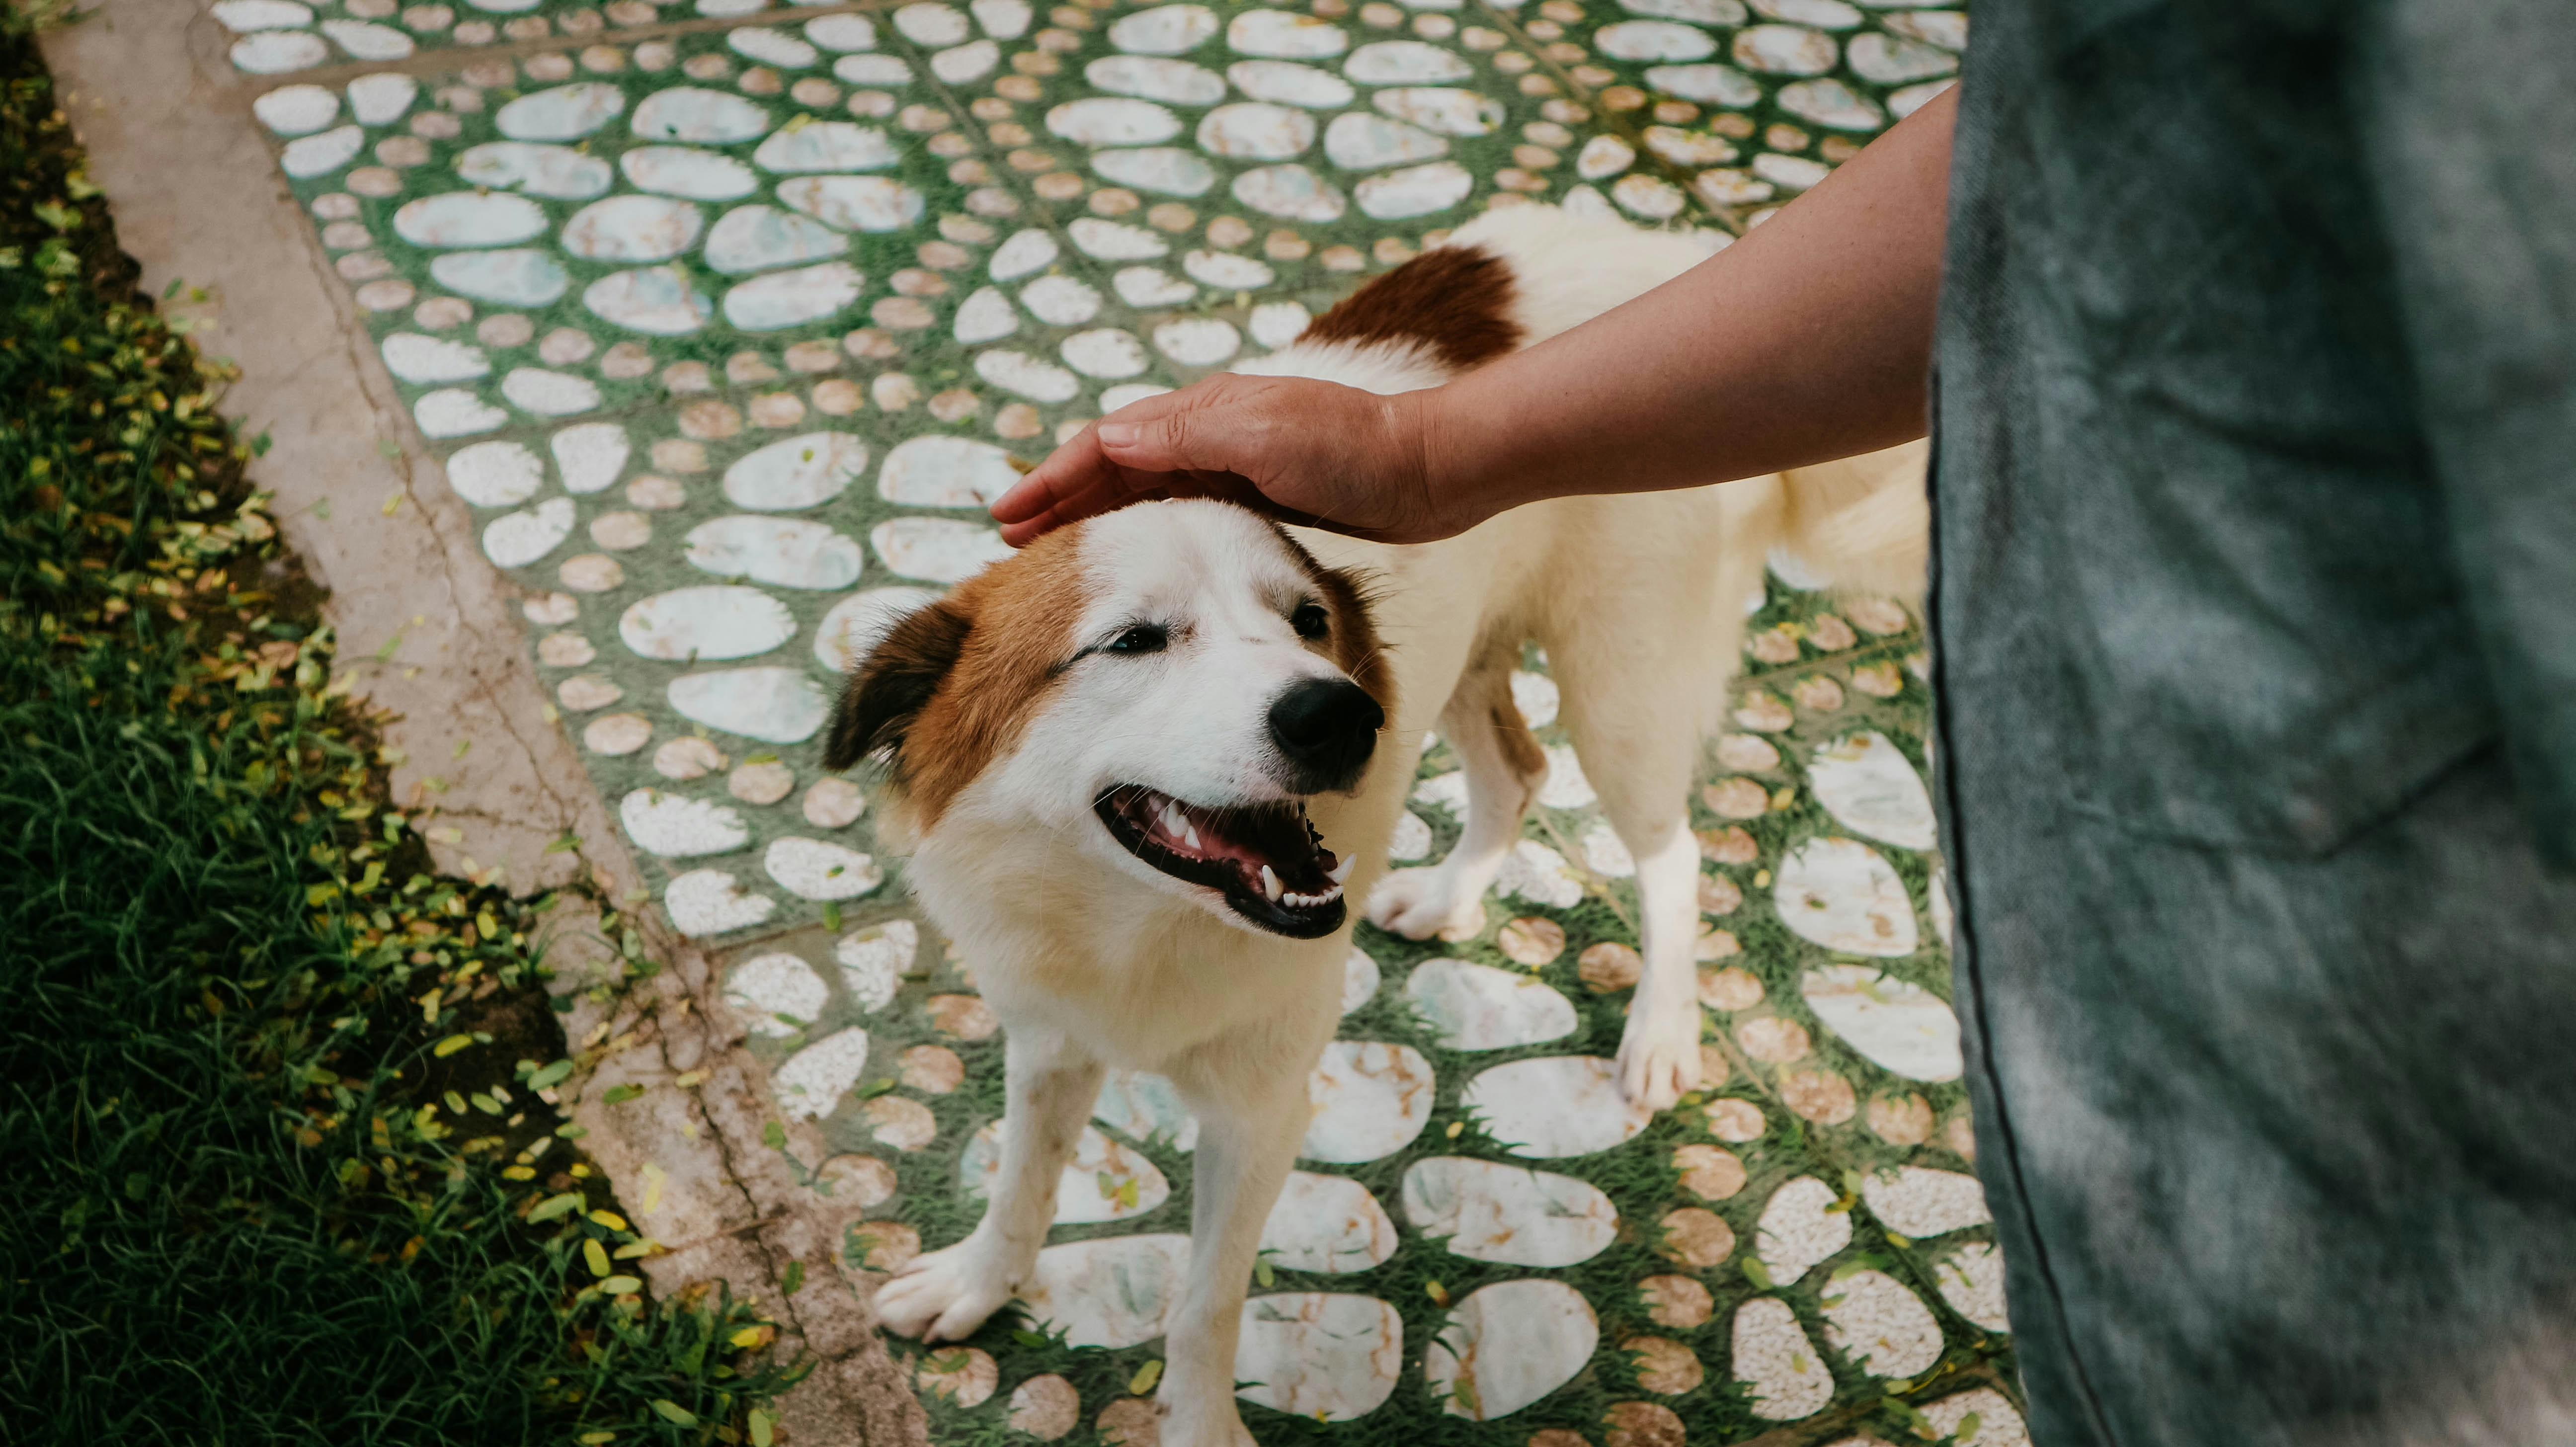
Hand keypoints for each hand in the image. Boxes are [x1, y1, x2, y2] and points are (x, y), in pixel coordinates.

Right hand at [990, 373, 1464, 546]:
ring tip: (1053, 550)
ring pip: (1144, 491)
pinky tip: (1133, 556)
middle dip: (1060, 499)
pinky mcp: (1259, 495)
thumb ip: (1187, 435)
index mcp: (1203, 413)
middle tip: (1009, 539)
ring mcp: (1234, 464)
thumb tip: (1109, 435)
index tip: (1006, 517)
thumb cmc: (1355, 451)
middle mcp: (1211, 433)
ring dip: (1095, 517)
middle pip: (1114, 467)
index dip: (1051, 480)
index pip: (1105, 445)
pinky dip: (1145, 528)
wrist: (1432, 469)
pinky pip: (1181, 510)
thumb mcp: (1263, 436)